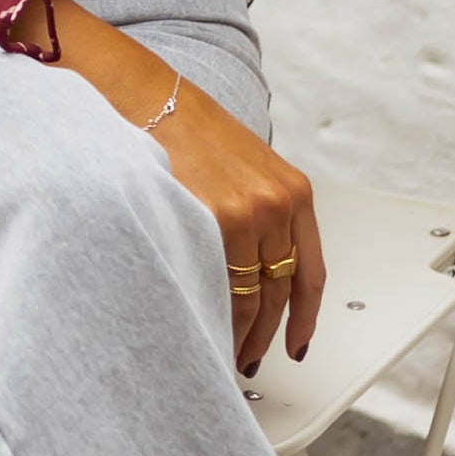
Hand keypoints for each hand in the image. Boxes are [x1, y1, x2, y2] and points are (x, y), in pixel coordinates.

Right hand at [27, 0, 323, 375]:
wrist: (143, 97)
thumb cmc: (181, 131)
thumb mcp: (240, 168)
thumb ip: (257, 216)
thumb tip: (252, 278)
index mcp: (292, 192)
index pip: (310, 273)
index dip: (304, 318)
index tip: (298, 345)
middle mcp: (277, 203)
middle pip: (280, 292)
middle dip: (264, 334)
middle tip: (247, 359)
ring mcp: (247, 212)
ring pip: (251, 298)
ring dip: (238, 334)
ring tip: (220, 354)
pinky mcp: (214, 218)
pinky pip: (219, 285)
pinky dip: (211, 315)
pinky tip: (199, 327)